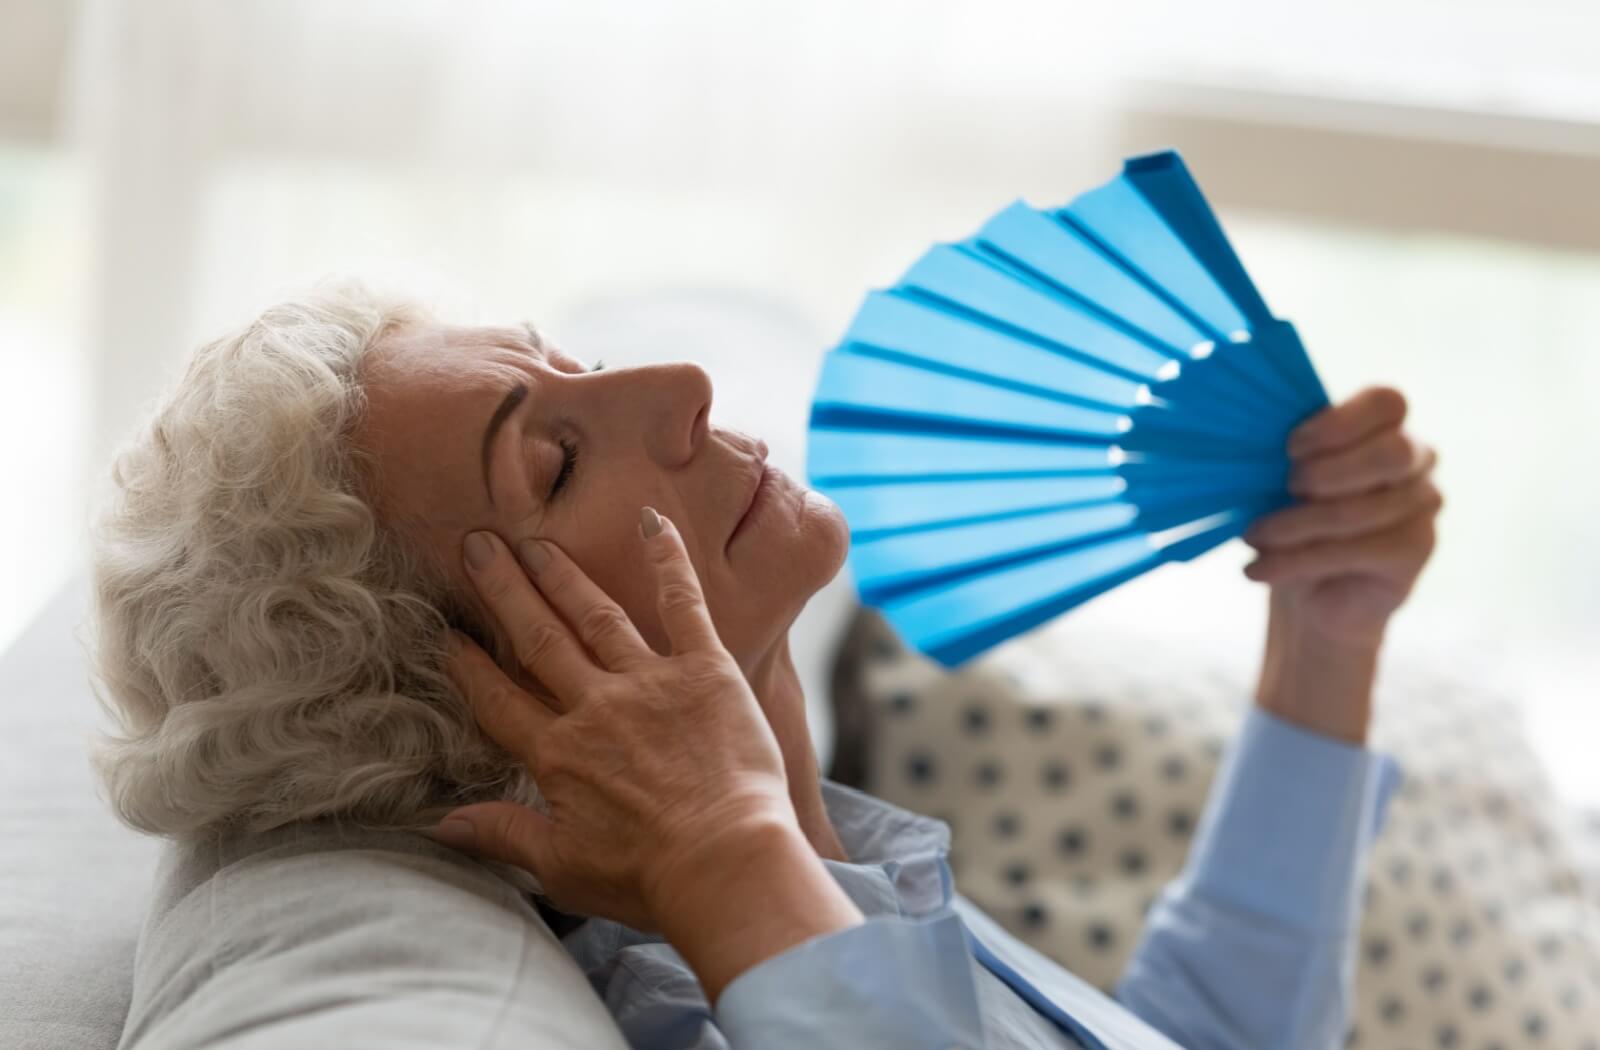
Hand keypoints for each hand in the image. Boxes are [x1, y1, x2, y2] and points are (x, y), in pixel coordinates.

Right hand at [429, 507, 799, 933]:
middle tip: (477, 546)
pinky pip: (683, 604)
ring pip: (595, 615)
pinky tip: (653, 519)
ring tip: (534, 542)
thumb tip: (437, 825)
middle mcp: (595, 705)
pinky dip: (670, 559)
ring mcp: (650, 681)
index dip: (470, 666)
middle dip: (504, 591)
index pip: (500, 700)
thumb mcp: (562, 867)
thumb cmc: (649, 877)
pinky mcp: (706, 669)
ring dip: (561, 575)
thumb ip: (502, 835)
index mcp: (558, 755)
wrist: (726, 862)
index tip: (447, 634)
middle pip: (538, 638)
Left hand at [1242, 386, 1443, 646]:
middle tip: (1285, 489)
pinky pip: (1357, 550)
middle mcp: (1416, 457)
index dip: (1336, 424)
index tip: (1289, 449)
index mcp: (1384, 426)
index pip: (1386, 402)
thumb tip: (1248, 446)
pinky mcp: (1417, 549)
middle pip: (1391, 452)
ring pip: (1360, 510)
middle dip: (1325, 473)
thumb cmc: (1294, 520)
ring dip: (1294, 526)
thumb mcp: (1282, 481)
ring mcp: (1424, 503)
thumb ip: (1286, 458)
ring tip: (1252, 537)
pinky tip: (1258, 569)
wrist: (1314, 595)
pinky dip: (1297, 560)